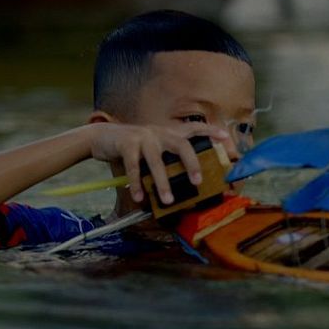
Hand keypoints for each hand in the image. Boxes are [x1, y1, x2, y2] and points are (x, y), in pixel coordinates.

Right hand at [87, 122, 233, 204]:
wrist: (102, 136)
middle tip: (197, 182)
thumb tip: (181, 184)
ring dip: (162, 182)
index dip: (210, 131)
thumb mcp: (153, 148)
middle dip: (192, 163)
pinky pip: (134, 166)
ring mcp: (143, 137)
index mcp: (168, 133)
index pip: (193, 128)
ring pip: (157, 161)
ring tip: (168, 200)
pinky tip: (138, 197)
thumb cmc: (133, 147)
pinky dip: (136, 183)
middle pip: (181, 145)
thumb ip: (166, 159)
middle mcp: (159, 132)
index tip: (225, 137)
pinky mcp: (127, 143)